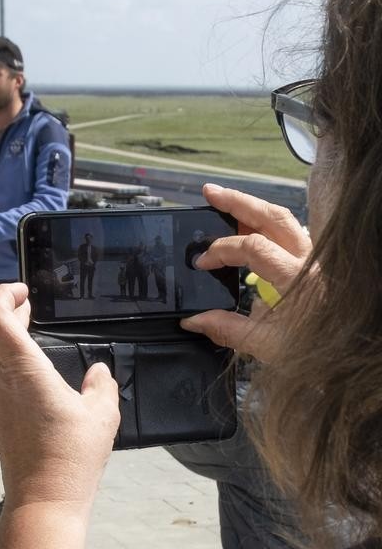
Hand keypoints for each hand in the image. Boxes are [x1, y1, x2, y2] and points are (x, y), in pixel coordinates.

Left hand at [0, 283, 119, 511]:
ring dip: (14, 345)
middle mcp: (1, 380)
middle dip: (13, 315)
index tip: (24, 291)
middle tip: (33, 307)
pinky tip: (40, 381)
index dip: (4, 295)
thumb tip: (98, 372)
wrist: (43, 501)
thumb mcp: (102, 414)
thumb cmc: (72, 456)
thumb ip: (100, 385)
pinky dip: (15, 370)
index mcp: (22, 368)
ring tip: (38, 340)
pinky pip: (2, 385)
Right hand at [179, 184, 310, 362]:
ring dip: (253, 207)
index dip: (222, 250)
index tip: (202, 263)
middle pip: (273, 217)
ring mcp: (317, 259)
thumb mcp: (269, 347)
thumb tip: (194, 320)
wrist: (354, 355)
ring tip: (225, 201)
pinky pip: (293, 233)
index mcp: (298, 280)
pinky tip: (253, 226)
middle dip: (238, 202)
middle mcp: (311, 262)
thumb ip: (229, 330)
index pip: (254, 248)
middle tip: (209, 193)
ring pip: (285, 219)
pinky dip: (269, 223)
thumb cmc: (318, 352)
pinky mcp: (318, 263)